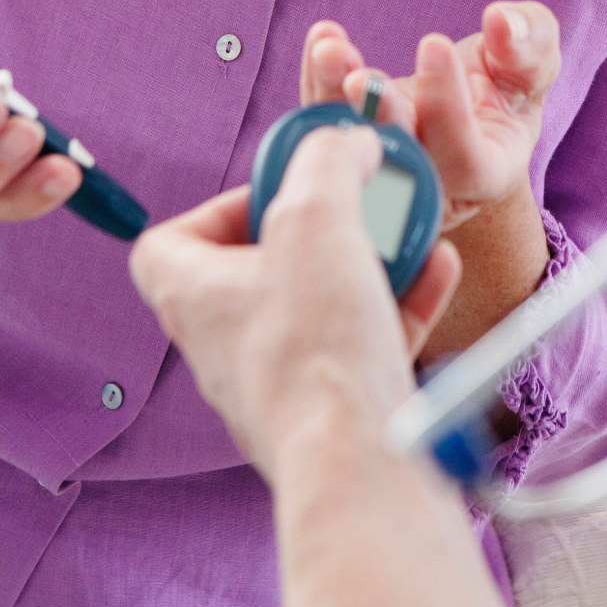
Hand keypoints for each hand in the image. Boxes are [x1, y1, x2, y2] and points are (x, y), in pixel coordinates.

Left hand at [130, 128, 461, 479]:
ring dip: (366, 260)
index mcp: (193, 296)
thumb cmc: (315, 348)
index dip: (218, 205)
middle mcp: (226, 343)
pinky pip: (364, 342)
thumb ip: (328, 160)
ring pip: (318, 302)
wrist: (361, 465)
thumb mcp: (315, 215)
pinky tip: (439, 269)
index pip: (167, 241)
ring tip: (408, 231)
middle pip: (259, 266)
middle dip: (317, 228)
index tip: (276, 190)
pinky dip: (400, 303)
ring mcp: (280, 382)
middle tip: (356, 206)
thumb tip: (347, 141)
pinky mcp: (334, 409)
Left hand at [300, 2, 560, 230]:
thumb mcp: (534, 59)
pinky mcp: (350, 152)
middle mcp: (433, 187)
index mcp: (488, 174)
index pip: (466, 158)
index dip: (448, 106)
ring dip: (334, 100)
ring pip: (352, 148)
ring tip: (329, 51)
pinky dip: (320, 83)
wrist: (475, 98)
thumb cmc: (510, 79)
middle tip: (362, 79)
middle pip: (401, 166)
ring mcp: (386, 173)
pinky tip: (322, 40)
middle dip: (380, 119)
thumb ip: (529, 43)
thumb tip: (501, 22)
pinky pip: (326, 126)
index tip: (434, 43)